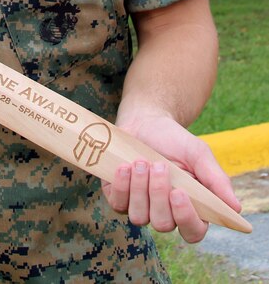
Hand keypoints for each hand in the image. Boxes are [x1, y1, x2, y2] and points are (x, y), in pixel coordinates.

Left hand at [101, 115, 241, 242]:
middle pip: (163, 224)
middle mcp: (165, 212)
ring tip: (141, 162)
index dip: (186, 219)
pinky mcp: (119, 198)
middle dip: (159, 193)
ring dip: (139, 188)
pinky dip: (121, 185)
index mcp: (190, 207)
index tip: (179, 193)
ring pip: (139, 216)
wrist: (145, 121)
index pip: (193, 232)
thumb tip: (235, 207)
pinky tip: (125, 166)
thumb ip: (216, 179)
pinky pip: (118, 204)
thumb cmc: (175, 140)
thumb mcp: (199, 154)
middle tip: (159, 165)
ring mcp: (140, 207)